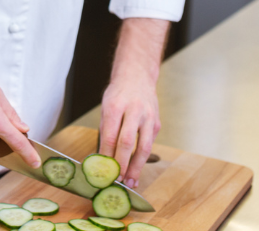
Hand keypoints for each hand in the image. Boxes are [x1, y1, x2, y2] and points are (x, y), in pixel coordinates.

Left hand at [98, 17, 166, 187]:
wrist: (137, 76)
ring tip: (131, 181)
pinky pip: (150, 142)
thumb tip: (101, 158)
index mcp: (115, 106)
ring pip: (144, 146)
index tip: (103, 171)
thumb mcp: (106, 108)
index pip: (110, 136)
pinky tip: (137, 169)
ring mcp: (148, 116)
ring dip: (137, 166)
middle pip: (127, 142)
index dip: (108, 156)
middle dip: (122, 164)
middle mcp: (133, 110)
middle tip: (117, 181)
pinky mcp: (157, 122)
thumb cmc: (118, 94)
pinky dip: (143, 157)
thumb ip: (105, 132)